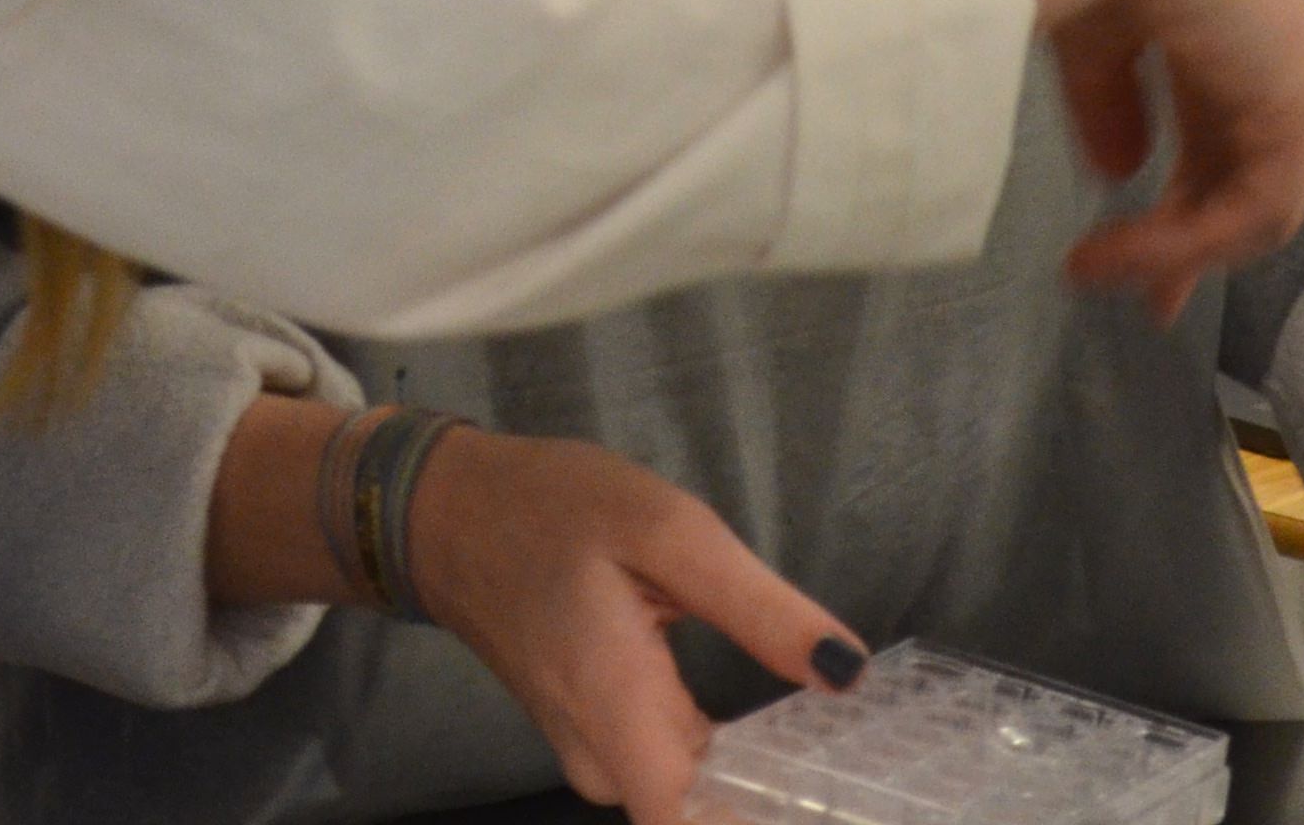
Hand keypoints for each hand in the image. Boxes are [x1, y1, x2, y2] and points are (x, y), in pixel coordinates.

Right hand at [408, 426, 865, 823]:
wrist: (446, 512)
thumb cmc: (550, 509)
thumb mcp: (664, 529)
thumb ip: (756, 607)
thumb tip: (847, 673)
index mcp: (620, 714)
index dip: (764, 820)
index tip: (832, 797)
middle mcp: (601, 761)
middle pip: (705, 816)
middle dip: (776, 796)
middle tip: (857, 763)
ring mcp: (591, 756)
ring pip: (689, 797)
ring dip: (753, 780)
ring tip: (829, 746)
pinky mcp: (593, 739)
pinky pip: (667, 771)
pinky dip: (719, 757)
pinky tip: (768, 731)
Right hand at [944, 0, 1303, 321]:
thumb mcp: (1083, 24)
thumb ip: (1104, 95)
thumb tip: (1116, 169)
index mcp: (1202, 9)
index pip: (1199, 112)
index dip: (1157, 177)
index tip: (1107, 241)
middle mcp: (1256, 44)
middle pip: (1232, 160)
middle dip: (1183, 231)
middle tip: (1140, 296)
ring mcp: (1286, 74)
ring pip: (1247, 191)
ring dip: (1178, 247)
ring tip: (1105, 276)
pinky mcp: (1297, 102)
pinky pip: (1253, 202)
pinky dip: (1189, 240)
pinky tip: (1126, 252)